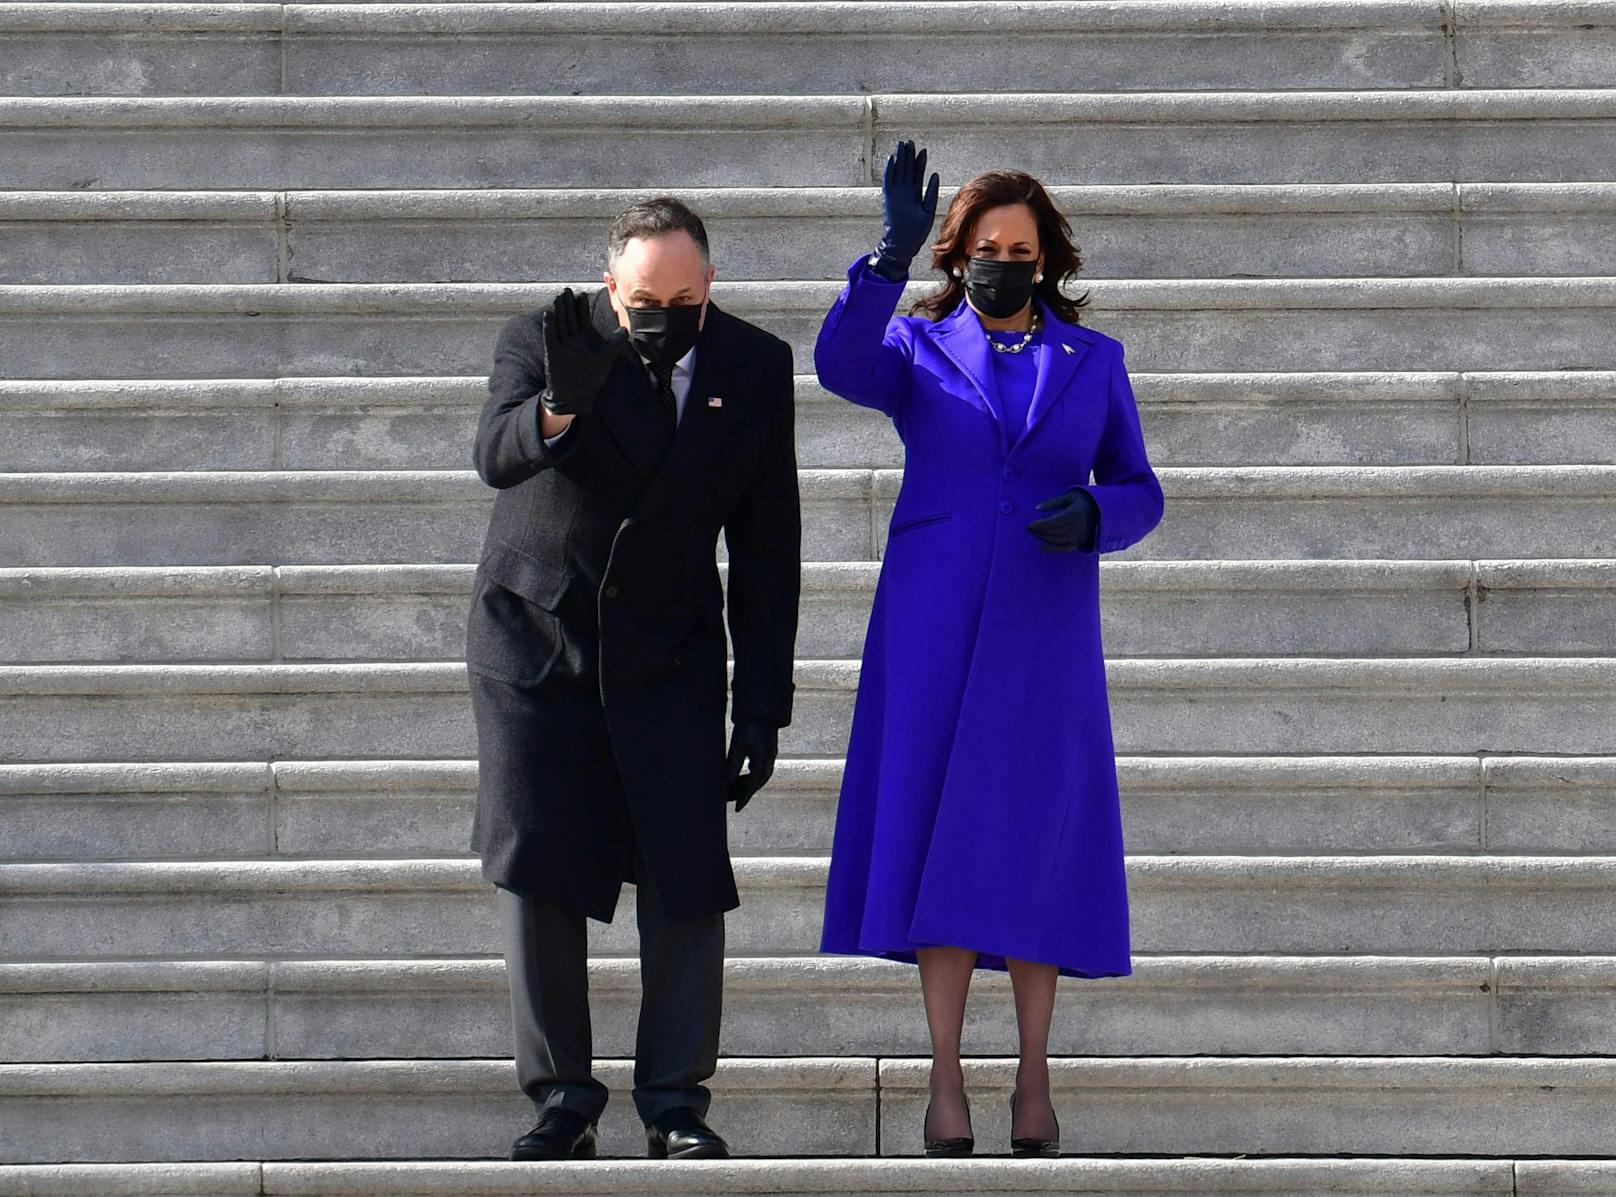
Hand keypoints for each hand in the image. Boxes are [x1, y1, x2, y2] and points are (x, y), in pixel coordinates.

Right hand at [539, 287, 630, 416]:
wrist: (576, 396)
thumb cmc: (591, 380)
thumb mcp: (606, 359)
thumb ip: (615, 343)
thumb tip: (624, 329)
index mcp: (584, 339)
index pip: (582, 319)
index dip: (581, 307)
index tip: (582, 294)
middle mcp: (572, 340)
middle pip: (569, 318)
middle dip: (568, 304)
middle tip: (567, 290)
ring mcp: (561, 345)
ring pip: (559, 323)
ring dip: (558, 310)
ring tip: (558, 297)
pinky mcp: (553, 352)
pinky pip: (550, 336)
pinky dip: (549, 325)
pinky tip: (548, 314)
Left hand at [726, 718, 777, 811]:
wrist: (761, 710)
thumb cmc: (748, 725)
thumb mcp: (737, 744)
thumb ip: (734, 763)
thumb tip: (729, 782)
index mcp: (763, 760)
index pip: (752, 784)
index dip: (744, 797)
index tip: (737, 809)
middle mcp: (769, 760)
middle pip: (757, 783)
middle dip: (745, 794)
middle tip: (734, 803)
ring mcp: (770, 756)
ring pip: (759, 778)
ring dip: (748, 786)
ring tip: (735, 793)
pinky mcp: (768, 752)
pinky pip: (760, 770)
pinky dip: (751, 777)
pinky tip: (742, 779)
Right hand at [871, 139, 939, 282]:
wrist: (904, 243)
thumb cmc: (917, 231)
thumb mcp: (929, 210)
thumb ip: (932, 193)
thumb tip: (936, 174)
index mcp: (915, 195)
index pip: (917, 174)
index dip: (920, 162)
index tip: (923, 150)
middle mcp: (905, 192)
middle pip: (907, 170)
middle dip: (909, 156)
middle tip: (910, 142)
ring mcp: (896, 194)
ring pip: (898, 171)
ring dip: (900, 158)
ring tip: (902, 145)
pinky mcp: (888, 197)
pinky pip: (888, 180)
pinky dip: (890, 169)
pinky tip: (893, 158)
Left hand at [1026, 486, 1099, 551]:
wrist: (1102, 510)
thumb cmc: (1082, 500)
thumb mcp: (1069, 496)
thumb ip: (1053, 502)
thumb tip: (1038, 508)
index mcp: (1074, 513)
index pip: (1053, 522)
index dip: (1040, 525)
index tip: (1029, 525)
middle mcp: (1077, 526)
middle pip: (1054, 531)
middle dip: (1039, 531)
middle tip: (1028, 529)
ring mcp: (1079, 536)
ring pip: (1057, 540)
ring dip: (1043, 538)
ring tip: (1034, 534)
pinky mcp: (1080, 542)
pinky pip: (1064, 548)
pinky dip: (1052, 549)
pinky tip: (1042, 547)